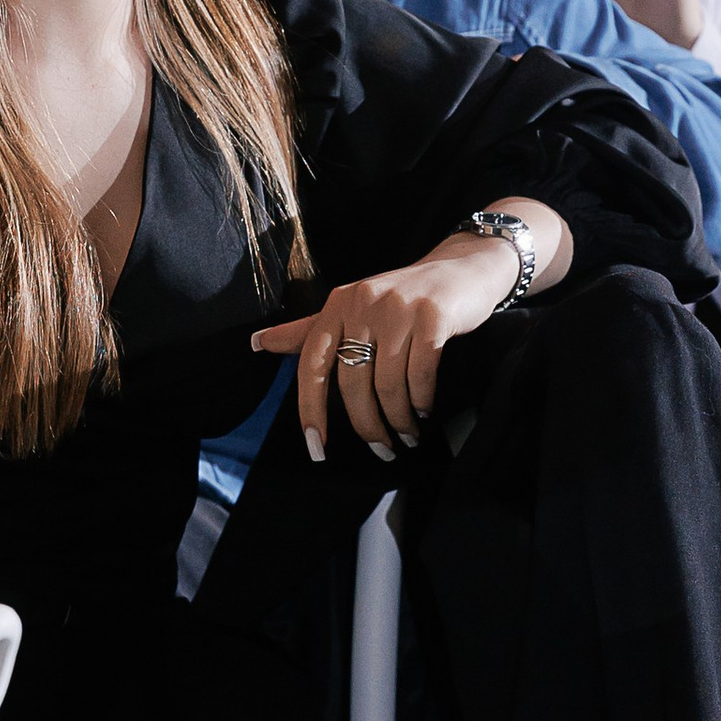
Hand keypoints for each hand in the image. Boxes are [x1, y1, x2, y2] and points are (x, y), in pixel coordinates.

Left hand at [252, 222, 552, 462]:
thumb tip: (257, 343)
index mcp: (337, 305)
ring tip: (407, 437)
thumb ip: (308, 330)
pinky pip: (421, 373)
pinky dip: (422, 401)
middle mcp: (363, 303)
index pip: (311, 365)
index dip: (310, 410)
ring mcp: (399, 308)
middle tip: (381, 451)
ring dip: (399, 421)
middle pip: (353, 383)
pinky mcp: (434, 316)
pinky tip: (425, 413)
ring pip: (388, 384)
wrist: (463, 269)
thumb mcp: (352, 307)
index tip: (316, 449)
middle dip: (367, 426)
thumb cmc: (402, 298)